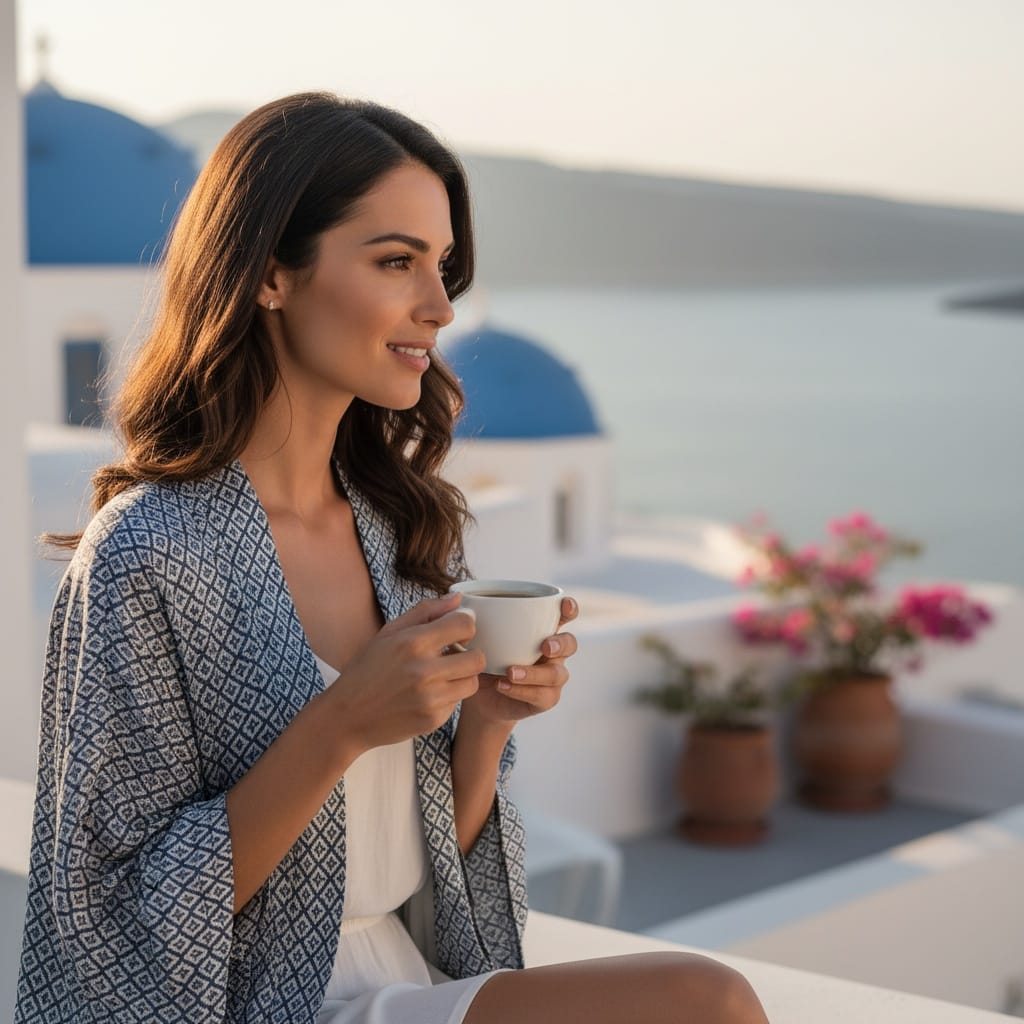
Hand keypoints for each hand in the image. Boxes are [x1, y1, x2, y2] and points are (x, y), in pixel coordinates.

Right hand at [324, 592, 485, 757]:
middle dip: (470, 653)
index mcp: (413, 642)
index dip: (465, 625)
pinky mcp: (434, 720)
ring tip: (442, 675)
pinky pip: (457, 703)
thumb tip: (457, 597)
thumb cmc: (368, 669)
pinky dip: (448, 697)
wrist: (347, 717)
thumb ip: (426, 611)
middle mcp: (424, 671)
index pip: (465, 624)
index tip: (456, 631)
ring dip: (462, 676)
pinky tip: (428, 694)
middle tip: (454, 655)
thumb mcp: (390, 632)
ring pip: (473, 682)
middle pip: (478, 657)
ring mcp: (431, 698)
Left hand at [460, 596, 578, 726]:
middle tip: (544, 646)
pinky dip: (522, 690)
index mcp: (542, 630)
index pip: (563, 615)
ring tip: (510, 672)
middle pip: (570, 644)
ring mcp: (552, 676)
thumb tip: (461, 608)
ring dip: (534, 673)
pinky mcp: (546, 698)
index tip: (564, 605)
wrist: (481, 697)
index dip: (569, 609)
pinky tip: (502, 686)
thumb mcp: (479, 640)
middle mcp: (553, 652)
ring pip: (557, 674)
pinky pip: (543, 696)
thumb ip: (477, 625)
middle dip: (560, 643)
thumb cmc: (484, 659)